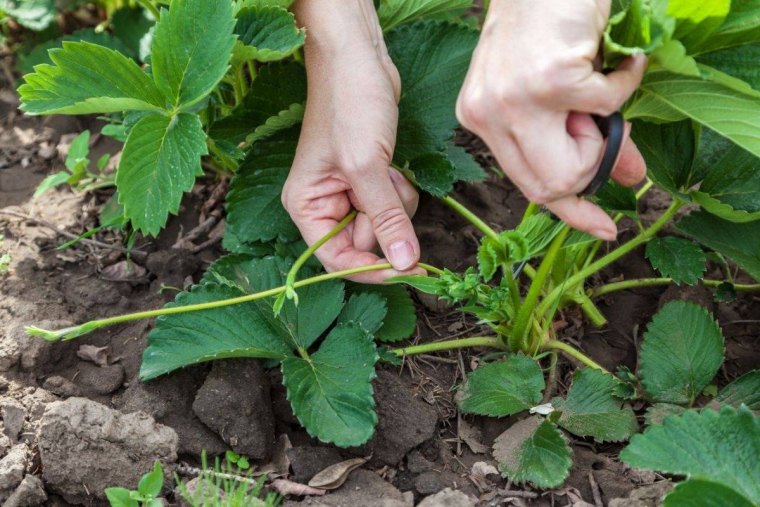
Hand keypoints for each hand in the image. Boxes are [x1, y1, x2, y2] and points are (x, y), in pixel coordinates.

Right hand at [282, 1, 422, 282]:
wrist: (359, 59)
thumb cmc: (350, 105)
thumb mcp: (368, 168)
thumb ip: (387, 220)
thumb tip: (406, 265)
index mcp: (306, 206)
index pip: (336, 260)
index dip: (371, 270)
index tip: (408, 270)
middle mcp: (323, 205)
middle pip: (364, 244)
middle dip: (385, 222)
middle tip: (388, 188)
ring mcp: (347, 193)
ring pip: (383, 226)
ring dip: (397, 205)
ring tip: (390, 171)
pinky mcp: (369, 180)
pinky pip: (392, 206)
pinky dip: (400, 192)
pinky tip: (394, 166)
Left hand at [456, 0, 647, 239]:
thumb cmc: (549, 24)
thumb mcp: (556, 90)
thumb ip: (582, 138)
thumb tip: (627, 179)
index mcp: (481, 118)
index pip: (524, 184)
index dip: (567, 211)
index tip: (601, 228)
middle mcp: (487, 114)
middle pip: (546, 188)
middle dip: (587, 168)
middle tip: (598, 124)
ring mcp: (514, 100)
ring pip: (573, 165)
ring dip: (602, 131)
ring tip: (593, 86)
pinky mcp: (549, 81)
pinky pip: (607, 108)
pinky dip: (624, 81)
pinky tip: (615, 56)